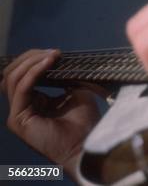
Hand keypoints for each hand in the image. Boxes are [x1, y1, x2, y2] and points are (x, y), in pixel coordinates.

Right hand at [1, 49, 101, 178]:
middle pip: (14, 73)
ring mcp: (18, 114)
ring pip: (14, 78)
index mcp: (33, 100)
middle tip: (54, 52)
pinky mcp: (19, 120)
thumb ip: (62, 77)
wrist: (86, 143)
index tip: (57, 52)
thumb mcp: (74, 90)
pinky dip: (34, 72)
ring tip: (53, 55)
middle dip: (31, 57)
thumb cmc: (83, 121)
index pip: (22, 74)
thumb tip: (57, 58)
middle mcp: (22, 106)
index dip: (35, 58)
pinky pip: (22, 89)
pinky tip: (49, 62)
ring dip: (33, 62)